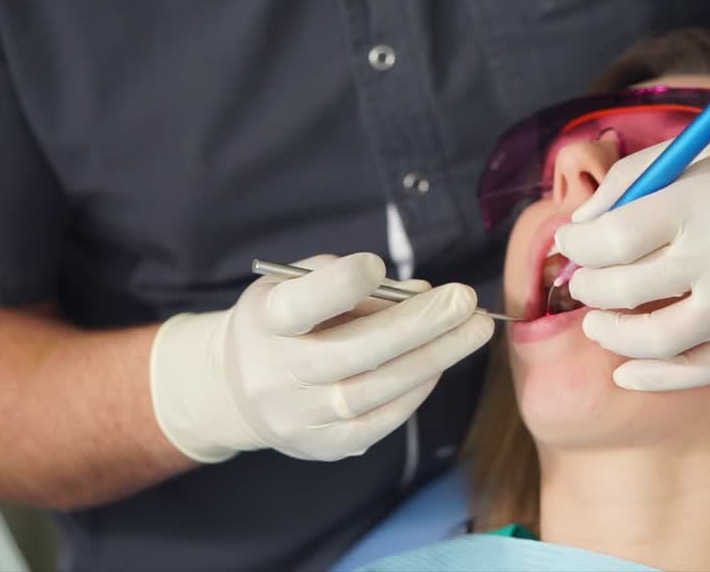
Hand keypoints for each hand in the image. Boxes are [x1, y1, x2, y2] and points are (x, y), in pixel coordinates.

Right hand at [150, 253, 493, 461]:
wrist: (236, 389)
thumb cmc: (281, 321)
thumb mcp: (295, 285)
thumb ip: (349, 282)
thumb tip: (421, 292)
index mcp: (266, 321)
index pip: (301, 305)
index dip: (340, 285)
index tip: (378, 264)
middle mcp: (278, 374)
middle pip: (354, 352)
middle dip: (418, 324)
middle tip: (465, 300)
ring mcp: (301, 416)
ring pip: (376, 390)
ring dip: (434, 358)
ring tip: (474, 330)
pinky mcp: (325, 446)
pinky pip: (382, 420)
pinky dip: (418, 389)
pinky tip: (441, 363)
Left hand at [555, 94, 709, 390]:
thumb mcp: (699, 149)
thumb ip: (631, 180)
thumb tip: (579, 227)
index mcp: (702, 198)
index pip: (612, 238)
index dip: (578, 245)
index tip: (570, 242)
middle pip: (625, 289)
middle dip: (588, 287)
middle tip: (581, 280)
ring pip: (654, 341)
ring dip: (611, 336)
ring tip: (597, 322)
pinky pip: (699, 370)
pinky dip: (656, 379)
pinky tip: (627, 373)